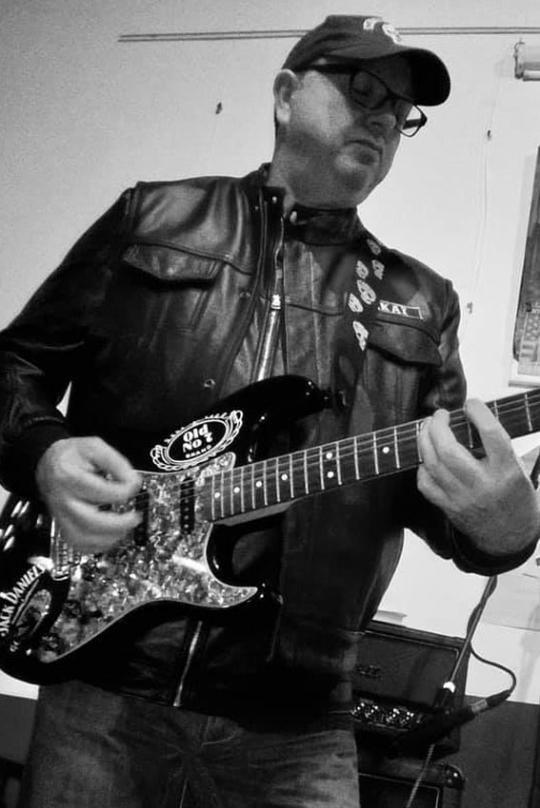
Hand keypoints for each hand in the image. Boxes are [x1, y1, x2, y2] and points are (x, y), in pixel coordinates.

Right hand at [35, 436, 141, 552]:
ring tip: (125, 529)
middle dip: (118, 524)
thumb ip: (117, 463)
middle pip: (90, 522)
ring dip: (109, 538)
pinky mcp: (62, 524)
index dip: (125, 489)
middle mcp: (62, 499)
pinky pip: (76, 544)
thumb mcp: (95, 447)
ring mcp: (61, 514)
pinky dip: (95, 546)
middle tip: (135, 518)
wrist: (49, 463)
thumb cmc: (73, 455)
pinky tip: (110, 537)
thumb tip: (133, 482)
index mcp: (69, 476)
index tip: (134, 484)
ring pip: (82, 538)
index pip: (102, 491)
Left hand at [417, 400, 539, 553]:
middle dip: (438, 425)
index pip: (491, 434)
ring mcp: (462, 497)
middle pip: (449, 449)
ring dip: (425, 439)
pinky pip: (425, 483)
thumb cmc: (515, 498)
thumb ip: (497, 445)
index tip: (471, 404)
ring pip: (433, 463)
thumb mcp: (517, 468)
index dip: (478, 412)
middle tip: (440, 415)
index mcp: (507, 471)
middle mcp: (483, 484)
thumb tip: (472, 417)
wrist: (512, 537)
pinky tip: (427, 457)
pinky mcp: (448, 507)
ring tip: (428, 428)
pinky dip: (422, 465)